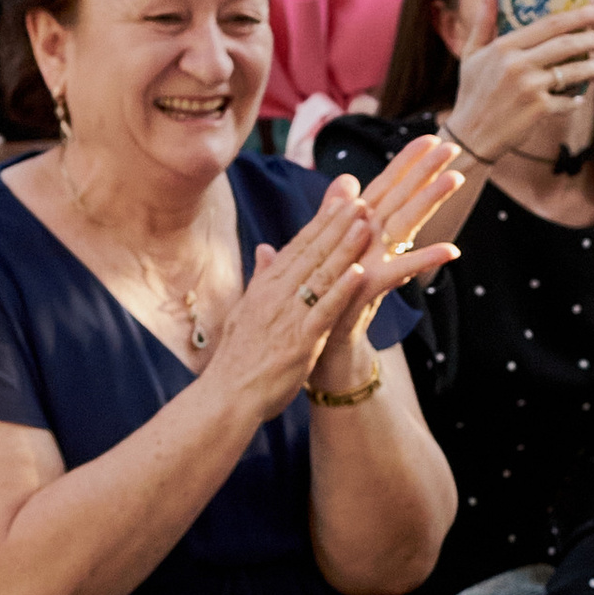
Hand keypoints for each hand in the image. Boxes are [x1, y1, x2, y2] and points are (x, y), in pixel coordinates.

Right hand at [210, 162, 460, 421]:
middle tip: (361, 198)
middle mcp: (276, 294)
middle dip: (337, 224)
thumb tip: (265, 249)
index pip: (298, 247)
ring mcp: (288, 315)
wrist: (227, 396)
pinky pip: (324, 310)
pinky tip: (360, 271)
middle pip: (312, 252)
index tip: (342, 200)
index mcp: (266, 287)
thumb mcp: (245, 311)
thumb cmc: (239, 358)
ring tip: (366, 223)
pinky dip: (342, 289)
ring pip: (321, 274)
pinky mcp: (299, 340)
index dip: (322, 222)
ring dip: (344, 247)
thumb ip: (260, 278)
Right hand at [447, 0, 593, 167]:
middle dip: (590, 39)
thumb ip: (484, 22)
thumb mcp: (472, 54)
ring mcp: (530, 87)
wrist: (471, 134)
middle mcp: (518, 64)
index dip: (577, 16)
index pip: (549, 25)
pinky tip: (577, 97)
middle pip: (565, 44)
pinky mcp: (539, 110)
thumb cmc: (472, 92)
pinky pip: (566, 100)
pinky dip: (574, 99)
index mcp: (504, 46)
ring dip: (590, 68)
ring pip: (572, 72)